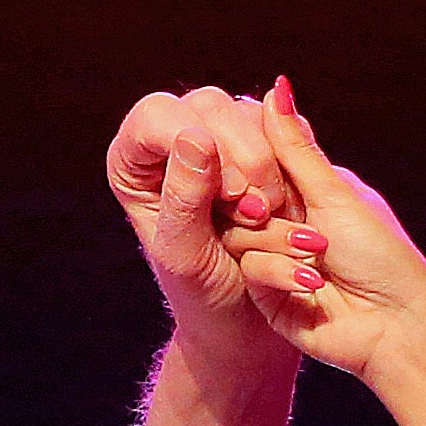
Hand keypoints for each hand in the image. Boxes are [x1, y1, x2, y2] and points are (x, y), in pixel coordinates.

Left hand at [108, 85, 295, 368]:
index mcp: (135, 163)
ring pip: (248, 113)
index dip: (194, 143)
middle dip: (241, 159)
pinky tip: (283, 207)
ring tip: (265, 218)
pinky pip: (282, 128)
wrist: (247, 319)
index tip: (227, 195)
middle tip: (254, 214)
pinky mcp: (259, 143)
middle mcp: (171, 140)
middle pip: (208, 106)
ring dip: (268, 167)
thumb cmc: (204, 293)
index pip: (156, 116)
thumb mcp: (184, 255)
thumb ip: (183, 198)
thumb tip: (196, 136)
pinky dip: (290, 165)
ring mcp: (219, 136)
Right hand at [222, 80, 425, 382]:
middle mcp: (286, 221)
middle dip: (267, 207)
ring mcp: (273, 258)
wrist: (394, 326)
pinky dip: (278, 273)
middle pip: (240, 196)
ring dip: (280, 243)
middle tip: (301, 223)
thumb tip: (277, 85)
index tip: (264, 171)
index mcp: (308, 190)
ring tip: (319, 258)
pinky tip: (312, 284)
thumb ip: (294, 147)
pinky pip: (248, 268)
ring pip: (238, 232)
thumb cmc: (380, 256)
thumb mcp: (335, 193)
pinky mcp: (266, 294)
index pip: (259, 159)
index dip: (254, 161)